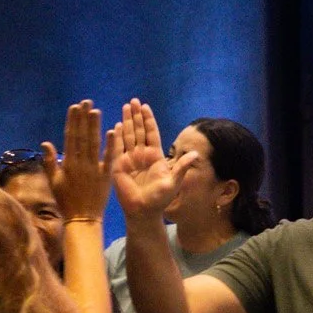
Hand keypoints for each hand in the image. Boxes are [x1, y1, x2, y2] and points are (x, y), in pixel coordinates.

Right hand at [42, 101, 118, 223]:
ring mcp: (94, 169)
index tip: (74, 107)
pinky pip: (109, 159)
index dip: (72, 121)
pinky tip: (112, 130)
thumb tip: (45, 142)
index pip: (70, 138)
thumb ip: (49, 162)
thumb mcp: (54, 182)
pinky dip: (110, 145)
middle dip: (84, 118)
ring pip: (94, 144)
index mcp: (68, 164)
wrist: (82, 219)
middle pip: (82, 137)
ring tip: (95, 110)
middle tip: (86, 101)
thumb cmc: (66, 201)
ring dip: (94, 126)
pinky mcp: (106, 176)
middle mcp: (80, 163)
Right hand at [111, 99, 198, 220]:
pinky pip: (117, 148)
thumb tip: (196, 153)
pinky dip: (116, 136)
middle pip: (138, 130)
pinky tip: (116, 125)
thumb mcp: (174, 181)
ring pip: (128, 135)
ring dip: (126, 121)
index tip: (145, 106)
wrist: (144, 212)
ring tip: (125, 107)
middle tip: (132, 101)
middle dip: (136, 115)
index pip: (151, 133)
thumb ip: (182, 166)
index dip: (148, 120)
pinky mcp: (119, 165)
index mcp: (155, 156)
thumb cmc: (160, 199)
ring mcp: (130, 159)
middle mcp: (141, 154)